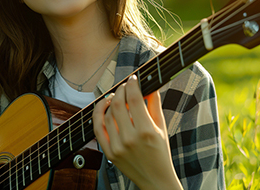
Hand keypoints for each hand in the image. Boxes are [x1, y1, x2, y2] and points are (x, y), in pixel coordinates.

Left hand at [92, 75, 181, 189]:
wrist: (155, 180)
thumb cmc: (161, 153)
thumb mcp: (162, 127)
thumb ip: (154, 105)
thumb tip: (151, 85)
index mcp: (147, 131)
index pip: (134, 99)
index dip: (132, 85)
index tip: (133, 79)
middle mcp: (130, 138)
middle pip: (118, 104)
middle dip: (121, 91)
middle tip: (125, 86)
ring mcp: (117, 146)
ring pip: (107, 115)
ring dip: (109, 101)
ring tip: (116, 97)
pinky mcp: (109, 153)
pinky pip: (97, 129)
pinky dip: (98, 115)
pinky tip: (104, 107)